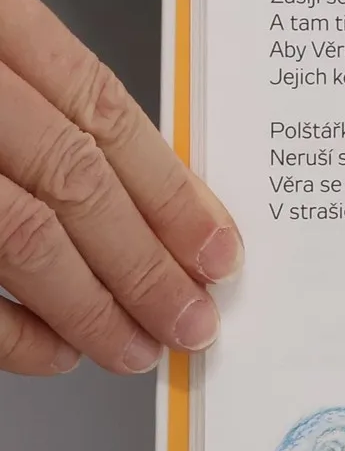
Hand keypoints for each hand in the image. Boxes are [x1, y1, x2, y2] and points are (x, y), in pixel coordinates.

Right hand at [0, 0, 240, 375]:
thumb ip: (38, 99)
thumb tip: (151, 195)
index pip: (100, 107)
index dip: (170, 186)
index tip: (218, 246)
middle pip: (72, 179)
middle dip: (146, 262)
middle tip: (192, 317)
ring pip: (20, 236)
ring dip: (91, 305)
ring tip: (141, 346)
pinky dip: (9, 330)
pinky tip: (53, 351)